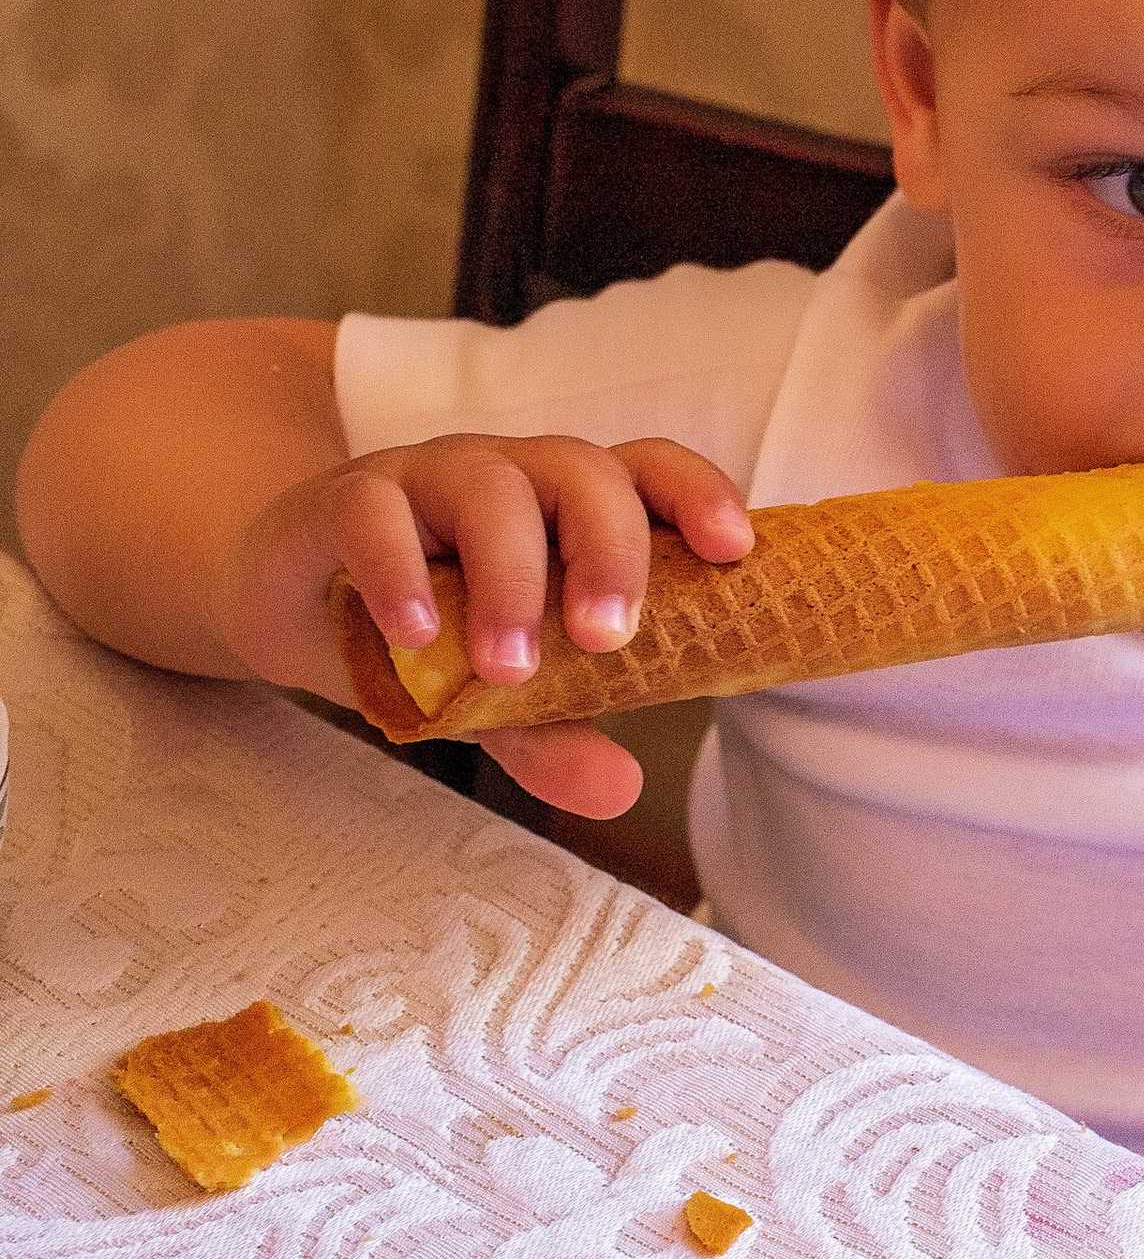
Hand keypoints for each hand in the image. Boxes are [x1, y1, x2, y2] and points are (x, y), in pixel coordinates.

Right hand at [212, 432, 752, 818]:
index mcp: (568, 508)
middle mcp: (512, 476)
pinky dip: (398, 570)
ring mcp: (429, 478)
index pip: (648, 469)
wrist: (296, 602)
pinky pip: (375, 511)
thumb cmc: (429, 633)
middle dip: (608, 551)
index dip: (697, 494)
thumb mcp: (501, 699)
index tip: (732, 552)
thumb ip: (558, 736)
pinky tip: (412, 634)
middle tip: (607, 640)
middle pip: (582, 473)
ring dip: (509, 575)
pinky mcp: (347, 500)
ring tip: (510, 668)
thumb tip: (620, 789)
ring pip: (488, 486)